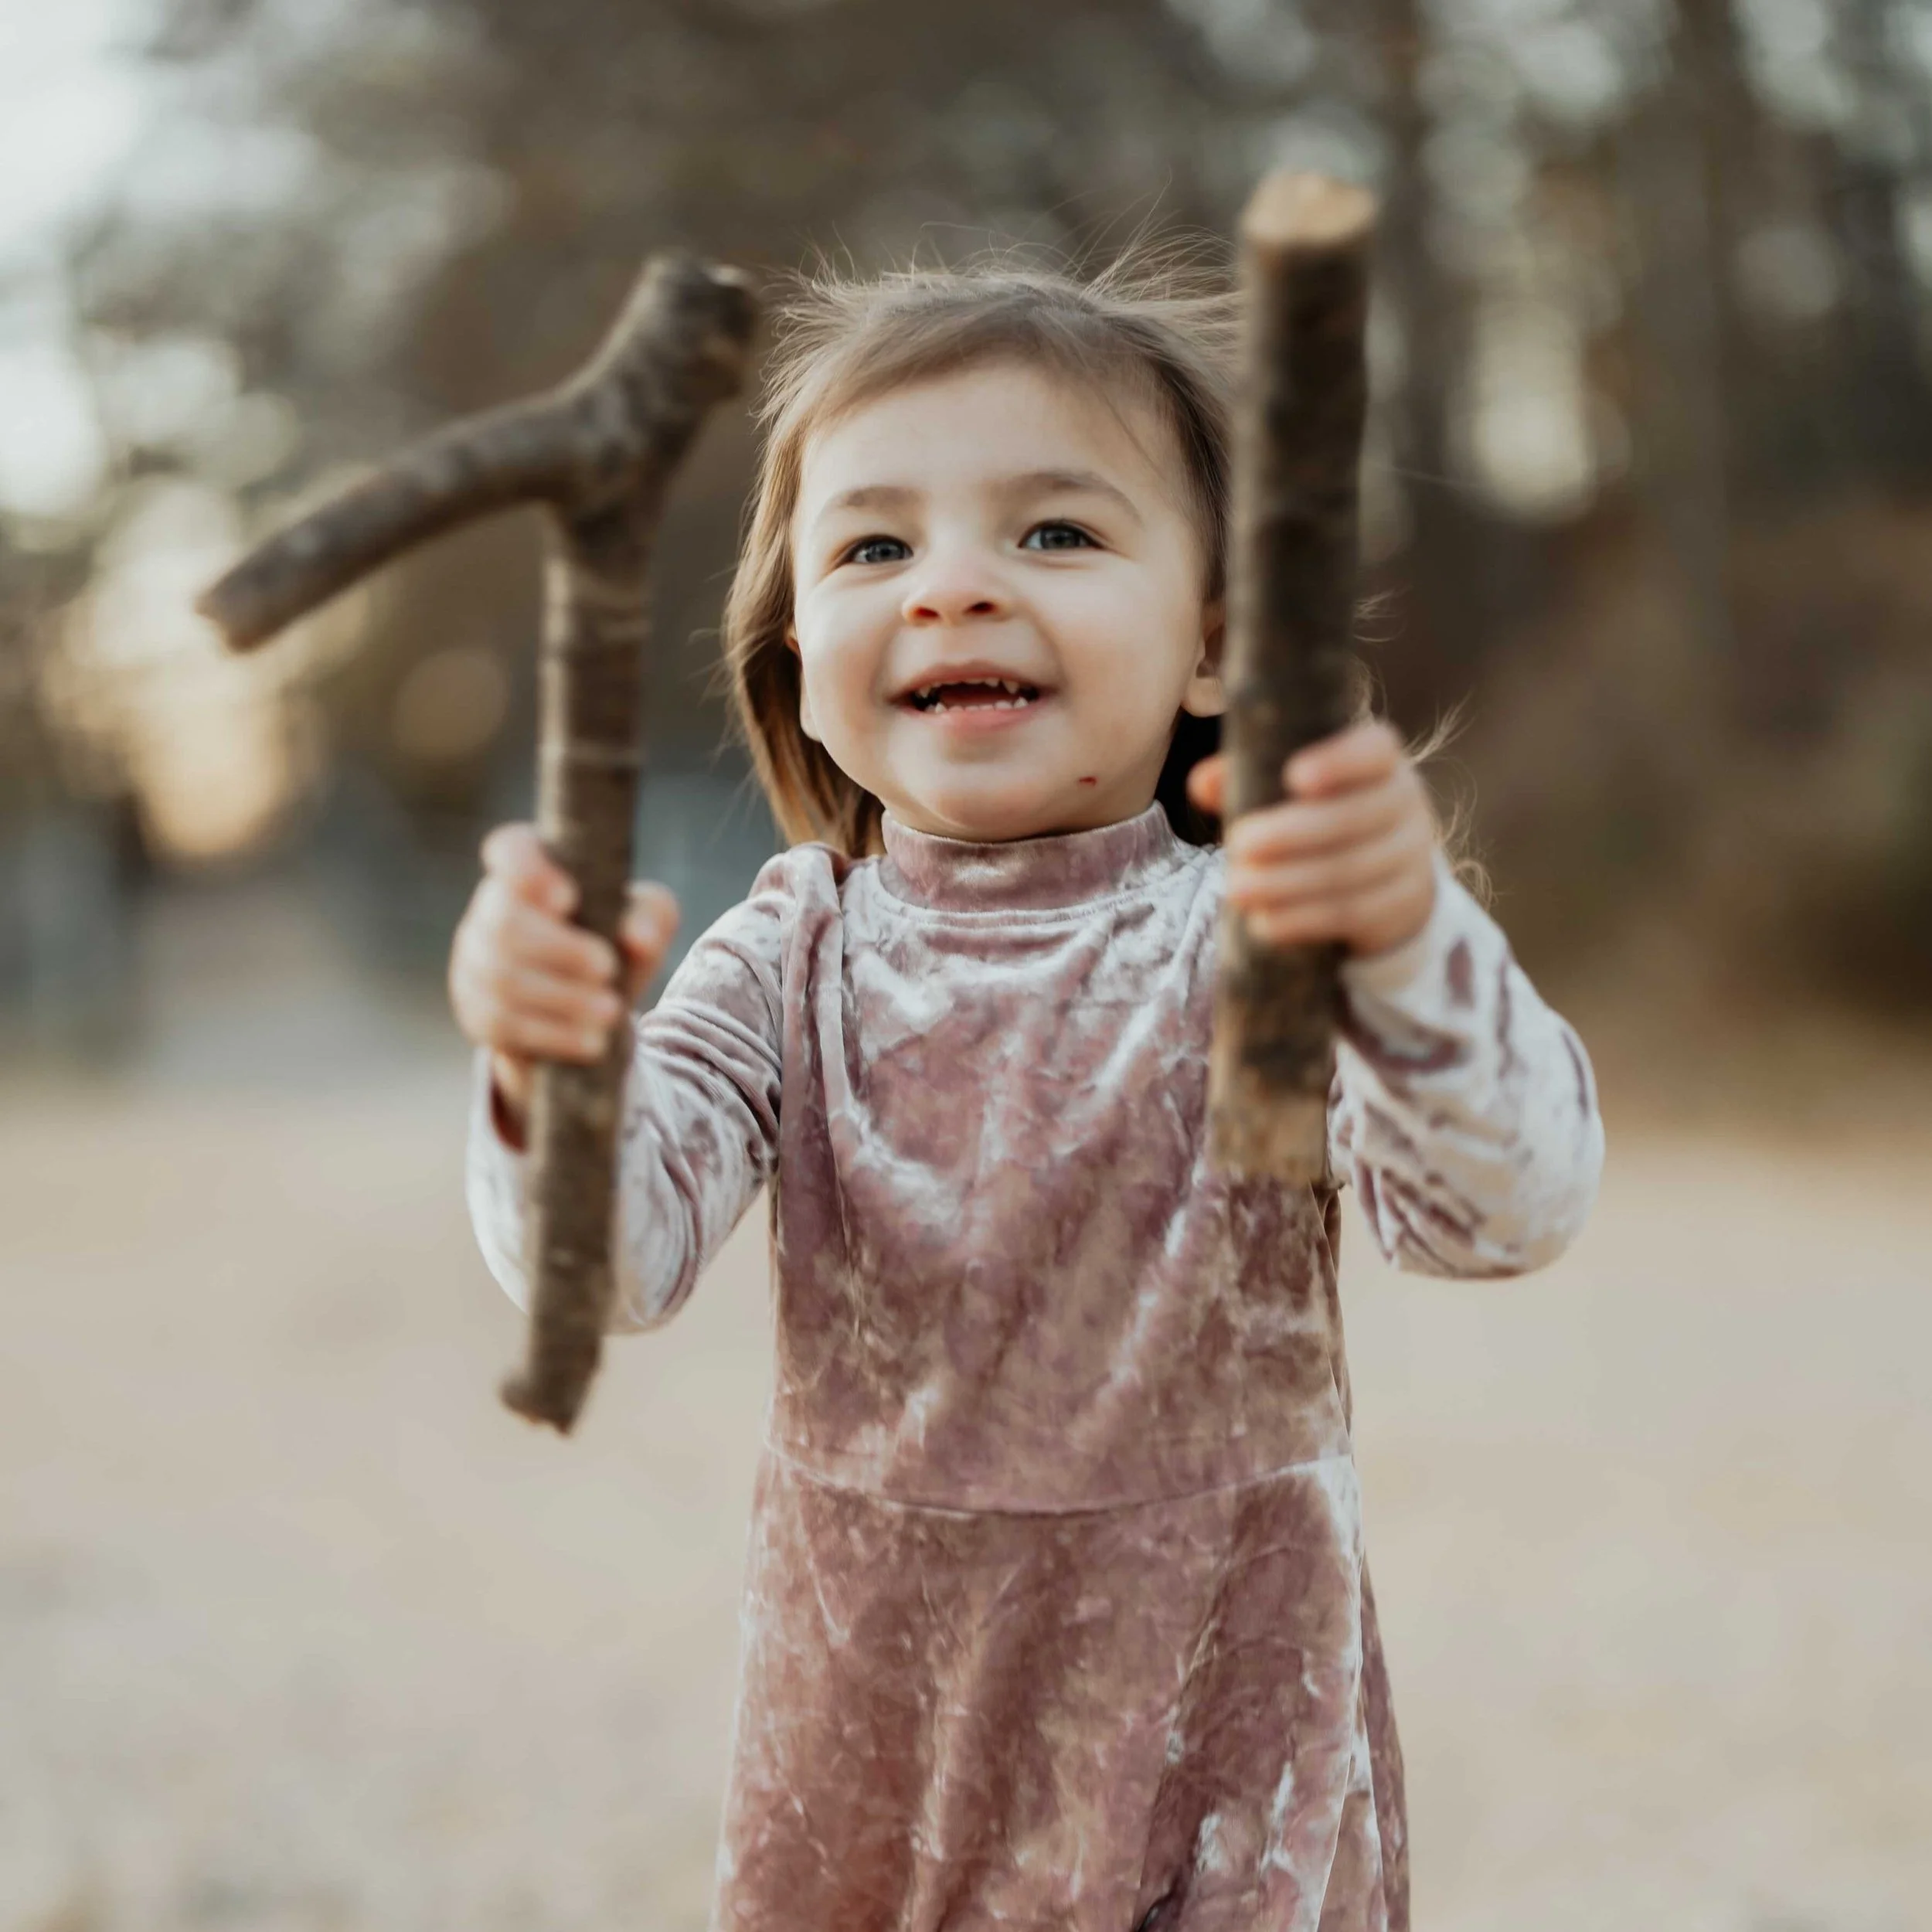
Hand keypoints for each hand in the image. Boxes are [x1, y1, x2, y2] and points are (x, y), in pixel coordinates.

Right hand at [448, 822, 681, 1134]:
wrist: (590, 1008)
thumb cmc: (617, 941)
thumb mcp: (644, 922)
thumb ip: (650, 917)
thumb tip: (638, 937)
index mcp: (528, 870)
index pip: (509, 850)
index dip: (527, 870)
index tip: (567, 897)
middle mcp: (490, 909)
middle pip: (505, 923)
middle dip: (559, 949)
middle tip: (607, 968)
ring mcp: (474, 962)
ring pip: (502, 978)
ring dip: (562, 998)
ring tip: (611, 1011)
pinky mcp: (476, 1012)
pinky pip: (502, 1024)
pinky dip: (552, 1034)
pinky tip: (591, 1041)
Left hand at [1186, 718, 1437, 956]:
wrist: (1384, 878)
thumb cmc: (1320, 818)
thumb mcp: (1286, 793)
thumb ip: (1245, 778)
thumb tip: (1203, 783)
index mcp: (1380, 762)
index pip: (1375, 750)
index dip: (1339, 761)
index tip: (1294, 777)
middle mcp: (1405, 804)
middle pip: (1354, 816)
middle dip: (1291, 833)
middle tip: (1238, 845)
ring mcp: (1411, 856)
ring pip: (1350, 870)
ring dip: (1287, 883)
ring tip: (1236, 889)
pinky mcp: (1405, 905)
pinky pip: (1354, 914)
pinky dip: (1304, 919)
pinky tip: (1265, 922)